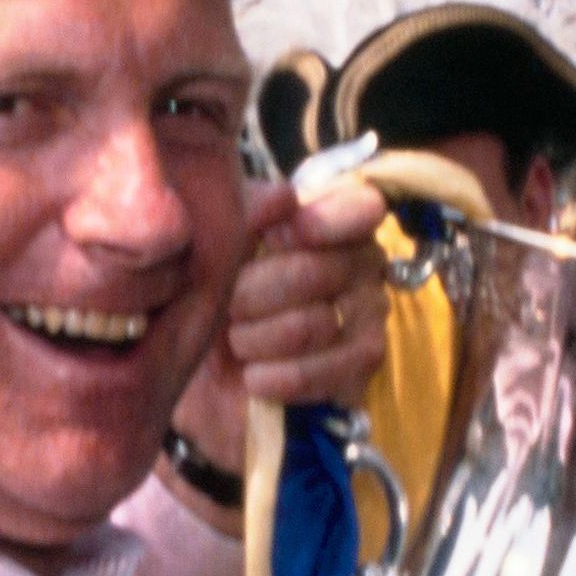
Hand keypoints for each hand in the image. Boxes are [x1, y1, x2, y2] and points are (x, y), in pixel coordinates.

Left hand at [175, 178, 394, 450]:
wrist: (206, 374)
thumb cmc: (217, 297)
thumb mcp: (216, 245)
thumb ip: (248, 211)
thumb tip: (284, 198)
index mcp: (335, 222)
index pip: (360, 209)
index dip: (319, 222)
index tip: (275, 237)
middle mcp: (363, 263)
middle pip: (313, 272)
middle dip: (251, 295)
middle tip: (230, 308)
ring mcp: (369, 316)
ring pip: (310, 326)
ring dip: (254, 339)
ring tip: (238, 343)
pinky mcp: (361, 368)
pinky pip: (316, 372)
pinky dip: (272, 377)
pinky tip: (254, 376)